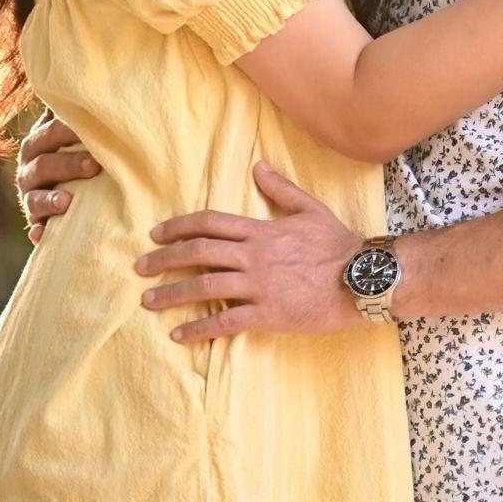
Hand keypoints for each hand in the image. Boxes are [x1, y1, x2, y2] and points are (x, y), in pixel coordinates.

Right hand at [16, 111, 102, 244]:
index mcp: (44, 138)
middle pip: (42, 161)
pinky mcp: (36, 218)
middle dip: (66, 162)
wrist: (80, 186)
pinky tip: (44, 236)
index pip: (50, 130)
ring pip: (34, 194)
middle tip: (95, 166)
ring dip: (50, 199)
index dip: (67, 129)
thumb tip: (128, 78)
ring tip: (68, 202)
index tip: (93, 129)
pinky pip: (34, 226)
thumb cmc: (92, 148)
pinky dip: (39, 230)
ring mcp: (31, 192)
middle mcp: (32, 164)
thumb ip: (98, 113)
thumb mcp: (90, 131)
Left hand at [135, 161, 363, 343]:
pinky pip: (225, 321)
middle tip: (139, 267)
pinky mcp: (267, 313)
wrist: (362, 278)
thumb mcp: (311, 209)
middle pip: (198, 253)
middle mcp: (254, 256)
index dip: (179, 226)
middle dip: (163, 260)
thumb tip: (259, 166)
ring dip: (171, 294)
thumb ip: (281, 189)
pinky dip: (198, 329)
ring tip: (148, 301)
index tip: (156, 234)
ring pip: (204, 286)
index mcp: (262, 230)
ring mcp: (259, 285)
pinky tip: (179, 335)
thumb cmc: (339, 244)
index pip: (210, 222)